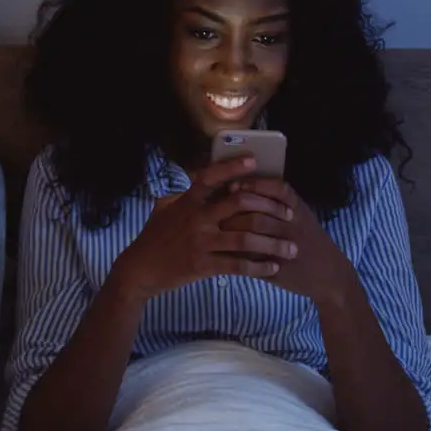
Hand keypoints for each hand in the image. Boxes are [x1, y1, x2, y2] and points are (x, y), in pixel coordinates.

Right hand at [109, 157, 298, 302]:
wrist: (139, 269)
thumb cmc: (152, 237)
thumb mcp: (163, 209)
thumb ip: (182, 196)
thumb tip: (197, 181)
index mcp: (187, 202)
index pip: (211, 176)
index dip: (232, 167)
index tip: (253, 161)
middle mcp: (196, 218)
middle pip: (240, 203)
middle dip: (269, 207)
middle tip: (288, 214)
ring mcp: (200, 242)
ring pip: (245, 238)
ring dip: (273, 243)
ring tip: (291, 248)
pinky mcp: (203, 265)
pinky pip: (238, 265)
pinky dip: (259, 267)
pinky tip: (273, 268)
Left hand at [222, 178, 357, 305]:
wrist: (330, 274)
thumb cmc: (309, 239)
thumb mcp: (300, 215)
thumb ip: (276, 201)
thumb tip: (236, 184)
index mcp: (298, 210)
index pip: (277, 189)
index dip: (254, 185)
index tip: (233, 184)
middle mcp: (293, 225)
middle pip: (259, 212)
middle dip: (233, 210)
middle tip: (214, 208)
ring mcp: (286, 247)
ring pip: (253, 235)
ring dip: (231, 230)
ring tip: (216, 227)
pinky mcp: (279, 267)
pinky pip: (253, 258)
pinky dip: (236, 252)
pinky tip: (224, 248)